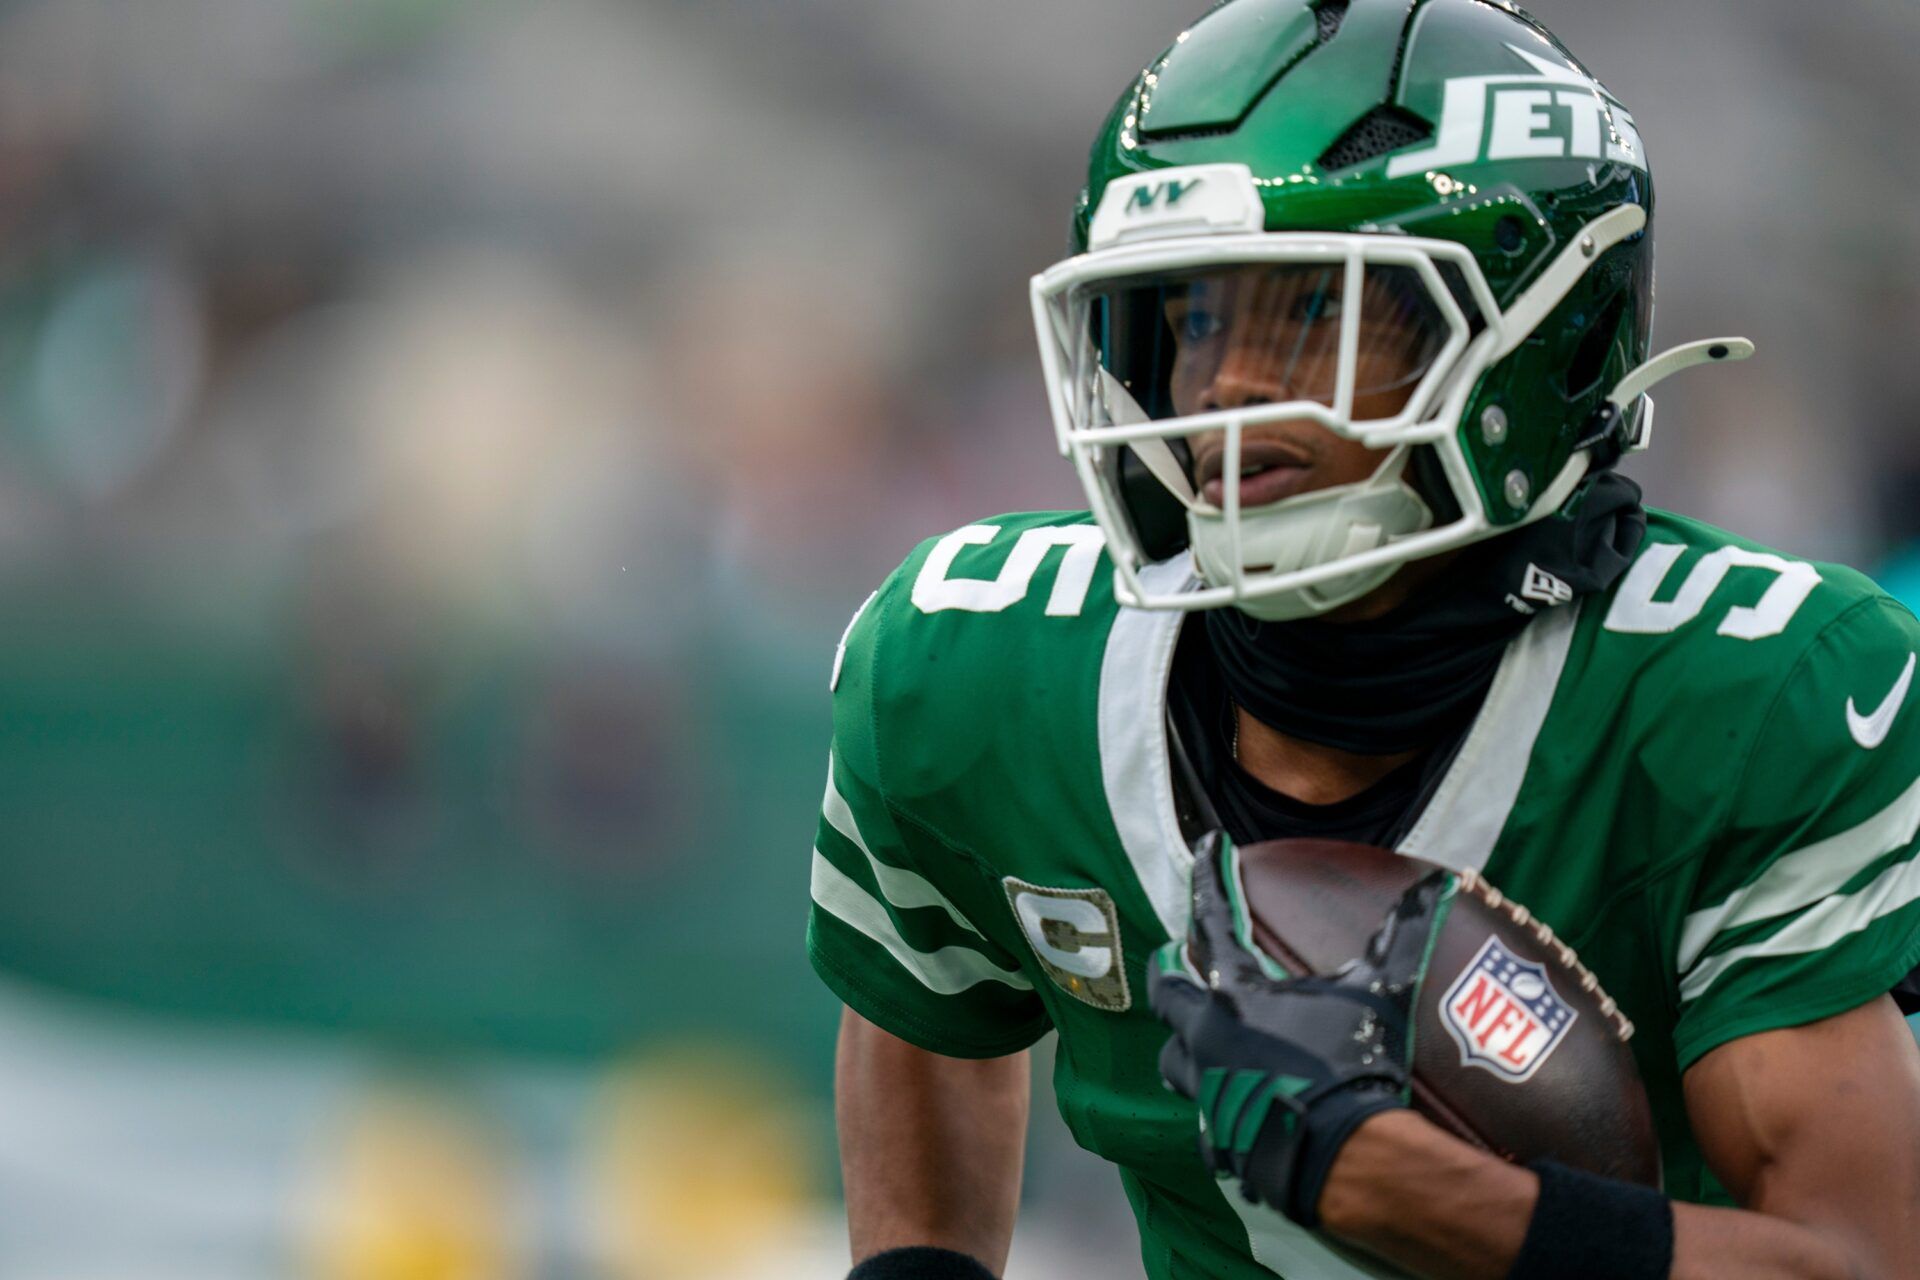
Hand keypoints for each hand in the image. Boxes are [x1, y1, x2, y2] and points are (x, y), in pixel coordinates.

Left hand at [1147, 831, 1449, 1226]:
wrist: (1348, 1160)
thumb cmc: (1357, 1069)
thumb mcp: (1381, 995)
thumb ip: (1402, 938)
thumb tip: (1436, 886)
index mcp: (1237, 997)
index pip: (1214, 919)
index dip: (1209, 876)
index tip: (1207, 845)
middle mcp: (1207, 1041)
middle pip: (1167, 994)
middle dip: (1169, 971)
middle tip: (1176, 957)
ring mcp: (1210, 1095)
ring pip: (1174, 1061)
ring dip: (1183, 1044)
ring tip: (1197, 1036)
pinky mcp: (1222, 1143)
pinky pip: (1207, 1126)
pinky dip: (1218, 1114)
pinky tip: (1233, 1110)